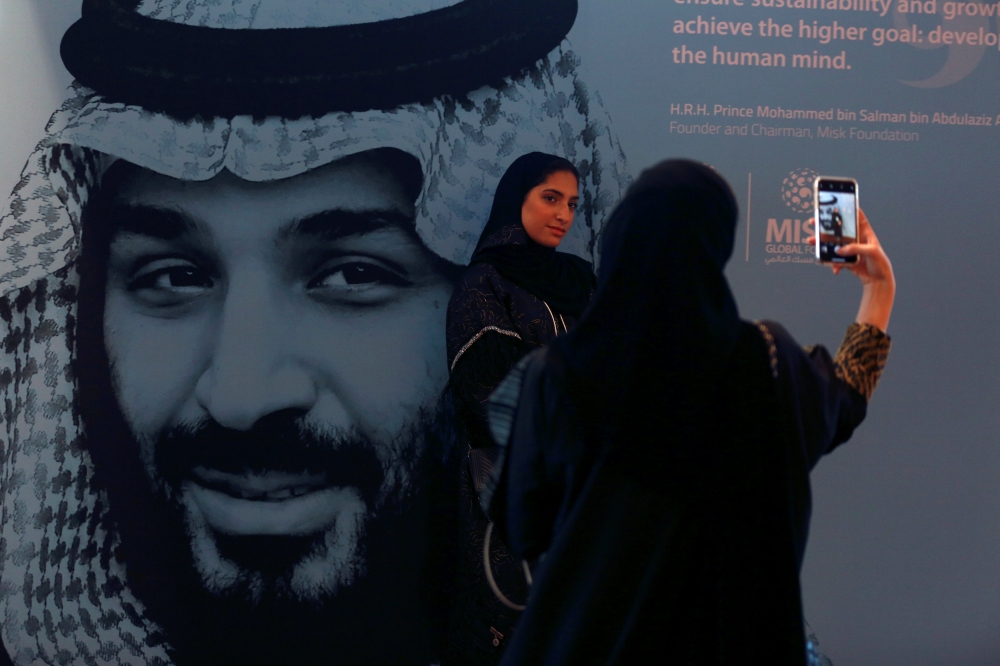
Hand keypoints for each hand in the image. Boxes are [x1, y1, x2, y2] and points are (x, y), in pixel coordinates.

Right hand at [806, 209, 894, 331]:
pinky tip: (835, 269)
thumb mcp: (872, 252)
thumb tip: (839, 250)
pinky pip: (835, 259)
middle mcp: (856, 239)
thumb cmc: (880, 263)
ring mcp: (849, 250)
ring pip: (833, 244)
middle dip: (826, 225)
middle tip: (814, 221)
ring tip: (812, 241)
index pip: (857, 217)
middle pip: (839, 230)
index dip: (849, 209)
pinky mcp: (845, 260)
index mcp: (865, 233)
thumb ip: (855, 249)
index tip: (838, 202)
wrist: (878, 281)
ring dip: (822, 244)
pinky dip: (832, 264)